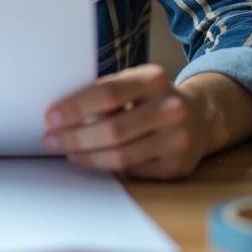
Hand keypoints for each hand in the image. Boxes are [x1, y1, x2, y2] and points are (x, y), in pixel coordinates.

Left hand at [42, 64, 209, 179]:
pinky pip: (133, 172)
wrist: (200, 117)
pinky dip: (108, 168)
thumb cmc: (152, 99)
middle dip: (75, 137)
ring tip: (69, 153)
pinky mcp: (177, 166)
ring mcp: (177, 139)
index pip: (107, 93)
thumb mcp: (134, 84)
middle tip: (51, 140)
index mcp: (153, 79)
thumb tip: (61, 116)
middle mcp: (170, 108)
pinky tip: (94, 161)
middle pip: (112, 129)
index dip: (76, 107)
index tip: (51, 117)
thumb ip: (105, 94)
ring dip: (87, 157)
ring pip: (121, 156)